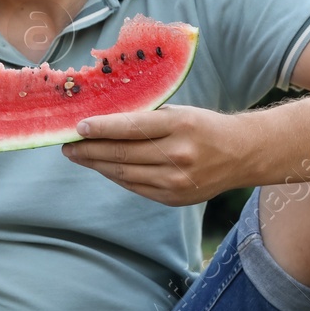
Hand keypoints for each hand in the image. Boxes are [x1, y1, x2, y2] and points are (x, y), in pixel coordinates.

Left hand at [63, 105, 246, 205]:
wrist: (242, 154)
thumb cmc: (203, 127)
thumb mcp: (179, 112)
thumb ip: (145, 118)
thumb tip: (101, 121)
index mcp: (180, 125)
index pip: (132, 127)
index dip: (101, 128)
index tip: (78, 127)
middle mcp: (179, 154)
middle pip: (123, 154)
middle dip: (89, 149)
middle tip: (67, 145)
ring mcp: (176, 180)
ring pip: (124, 173)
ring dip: (96, 164)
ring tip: (77, 156)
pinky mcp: (173, 197)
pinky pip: (135, 186)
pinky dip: (115, 176)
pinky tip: (102, 167)